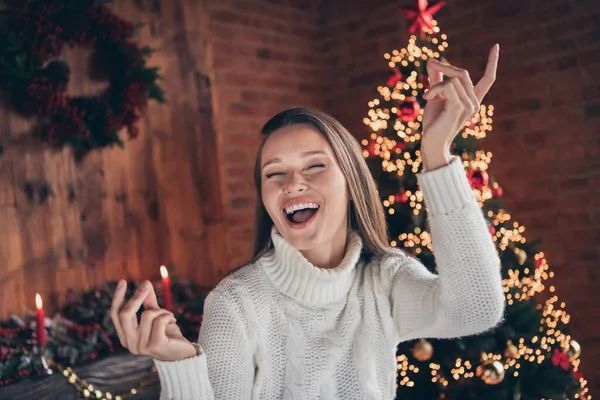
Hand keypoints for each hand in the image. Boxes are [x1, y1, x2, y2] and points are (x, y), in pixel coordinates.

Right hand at [110, 279, 196, 361]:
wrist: (183, 354)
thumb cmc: (167, 335)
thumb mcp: (156, 317)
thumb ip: (149, 303)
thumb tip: (145, 283)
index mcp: (125, 336)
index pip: (116, 314)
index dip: (117, 298)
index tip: (122, 282)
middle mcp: (130, 343)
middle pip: (125, 314)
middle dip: (136, 296)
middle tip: (146, 284)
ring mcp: (141, 346)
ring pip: (147, 315)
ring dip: (161, 311)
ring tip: (169, 316)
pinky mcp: (155, 346)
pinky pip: (159, 321)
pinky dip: (168, 316)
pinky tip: (173, 320)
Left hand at [420, 44, 499, 168]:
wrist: (431, 142)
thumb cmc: (434, 123)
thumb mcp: (435, 97)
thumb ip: (436, 80)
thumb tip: (431, 61)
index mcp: (472, 100)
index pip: (488, 80)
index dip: (492, 63)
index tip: (496, 46)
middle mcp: (474, 103)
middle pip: (463, 73)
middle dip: (445, 66)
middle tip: (429, 62)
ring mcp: (469, 106)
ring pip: (453, 79)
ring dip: (435, 84)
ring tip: (426, 96)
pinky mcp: (459, 107)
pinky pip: (448, 86)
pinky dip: (435, 89)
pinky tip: (427, 98)